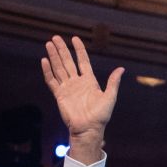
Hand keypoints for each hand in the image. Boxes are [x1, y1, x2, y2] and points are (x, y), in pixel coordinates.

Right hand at [41, 35, 122, 159]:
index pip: (83, 61)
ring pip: (58, 68)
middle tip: (56, 37)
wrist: (88, 129)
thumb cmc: (101, 115)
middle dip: (62, 50)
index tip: (75, 38)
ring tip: (49, 44)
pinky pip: (51, 81)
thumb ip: (113, 82)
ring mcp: (67, 88)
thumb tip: (121, 68)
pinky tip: (44, 60)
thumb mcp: (110, 97)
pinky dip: (48, 71)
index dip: (79, 50)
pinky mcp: (59, 95)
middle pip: (68, 62)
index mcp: (89, 81)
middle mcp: (77, 82)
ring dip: (54, 56)